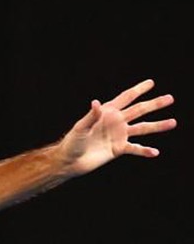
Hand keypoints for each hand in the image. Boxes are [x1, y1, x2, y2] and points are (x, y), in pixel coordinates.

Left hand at [59, 79, 175, 176]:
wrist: (70, 161)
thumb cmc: (72, 142)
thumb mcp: (80, 128)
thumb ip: (91, 116)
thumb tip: (96, 103)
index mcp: (107, 112)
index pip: (126, 98)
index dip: (138, 90)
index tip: (151, 82)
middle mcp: (116, 122)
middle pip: (139, 110)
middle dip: (155, 104)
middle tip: (170, 98)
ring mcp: (119, 135)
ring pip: (142, 128)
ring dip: (157, 126)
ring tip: (173, 122)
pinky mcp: (119, 148)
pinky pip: (135, 148)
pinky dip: (145, 150)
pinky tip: (155, 152)